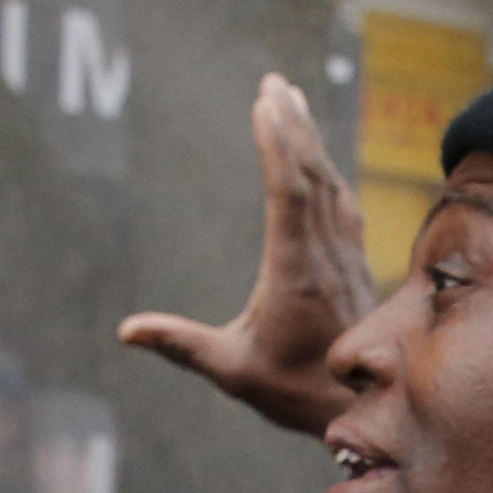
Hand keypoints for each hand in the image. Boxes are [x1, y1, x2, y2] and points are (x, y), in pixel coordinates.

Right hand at [116, 74, 374, 437]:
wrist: (365, 409)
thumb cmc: (293, 392)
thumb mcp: (233, 371)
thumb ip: (181, 345)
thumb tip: (127, 330)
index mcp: (296, 273)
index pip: (289, 194)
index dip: (278, 144)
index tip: (264, 102)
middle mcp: (327, 256)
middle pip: (312, 176)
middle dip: (292, 125)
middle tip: (273, 83)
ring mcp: (346, 258)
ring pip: (331, 185)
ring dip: (310, 141)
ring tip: (292, 101)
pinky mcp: (355, 264)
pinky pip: (342, 203)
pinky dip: (326, 171)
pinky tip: (317, 158)